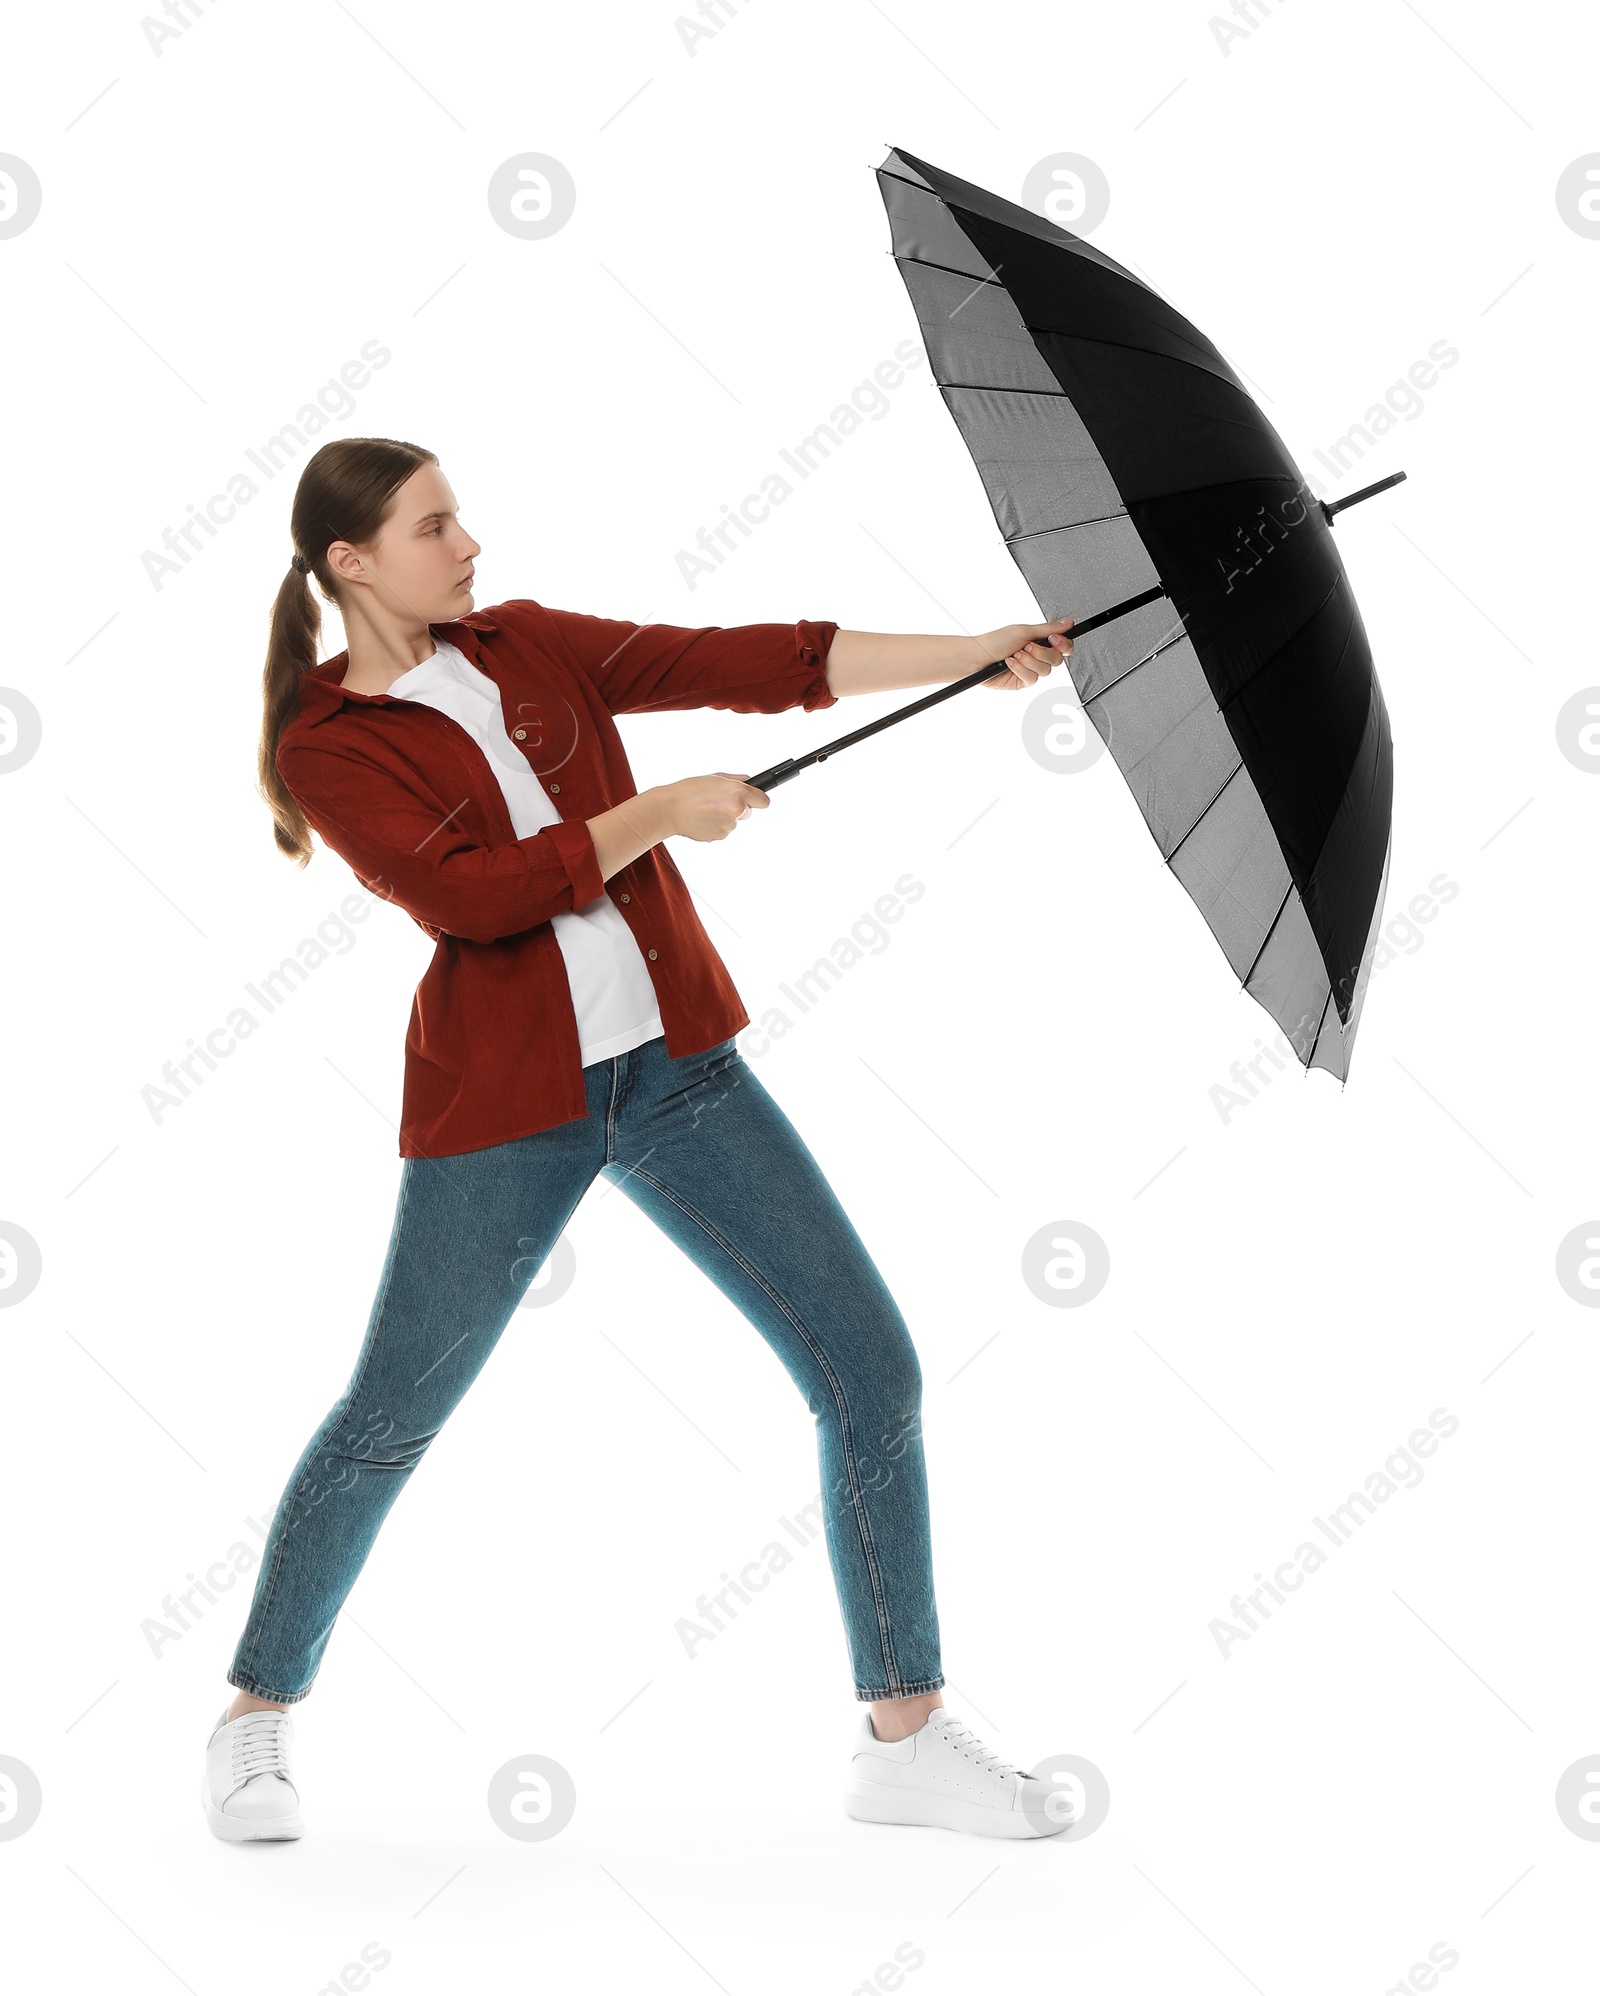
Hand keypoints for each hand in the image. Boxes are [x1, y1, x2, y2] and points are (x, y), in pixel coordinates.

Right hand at [653, 772, 770, 841]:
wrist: (669, 809)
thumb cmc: (689, 791)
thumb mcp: (714, 778)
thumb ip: (736, 780)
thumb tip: (749, 781)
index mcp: (738, 792)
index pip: (764, 801)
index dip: (758, 799)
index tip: (754, 799)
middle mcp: (737, 810)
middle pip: (748, 812)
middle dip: (738, 808)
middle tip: (718, 802)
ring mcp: (729, 826)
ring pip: (733, 822)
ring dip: (724, 817)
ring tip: (705, 810)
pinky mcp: (720, 836)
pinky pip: (723, 831)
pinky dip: (715, 826)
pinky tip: (702, 819)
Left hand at [978, 618, 1074, 689]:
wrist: (978, 657)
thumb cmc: (995, 642)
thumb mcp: (1024, 631)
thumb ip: (1048, 629)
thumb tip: (1068, 624)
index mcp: (1039, 641)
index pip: (1063, 646)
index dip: (1063, 644)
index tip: (1053, 639)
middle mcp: (1037, 656)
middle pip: (1057, 660)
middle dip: (1041, 653)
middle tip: (1027, 646)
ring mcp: (1031, 670)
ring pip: (1045, 671)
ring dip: (1028, 661)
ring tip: (1015, 655)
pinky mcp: (1023, 681)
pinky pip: (1032, 679)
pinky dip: (1021, 670)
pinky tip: (1010, 664)